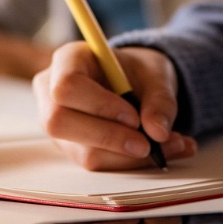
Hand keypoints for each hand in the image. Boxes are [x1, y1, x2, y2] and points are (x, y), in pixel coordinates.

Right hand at [32, 42, 196, 169]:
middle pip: (60, 122)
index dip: (99, 106)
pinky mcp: (72, 148)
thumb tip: (158, 132)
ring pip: (83, 151)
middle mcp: (52, 93)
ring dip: (129, 157)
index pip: (67, 86)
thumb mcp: (155, 74)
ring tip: (171, 146)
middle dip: (108, 138)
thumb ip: (160, 100)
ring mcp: (59, 125)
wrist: (136, 83)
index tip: (134, 117)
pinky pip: (97, 163)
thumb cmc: (138, 71)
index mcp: (68, 60)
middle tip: (148, 144)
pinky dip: (131, 162)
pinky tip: (162, 152)